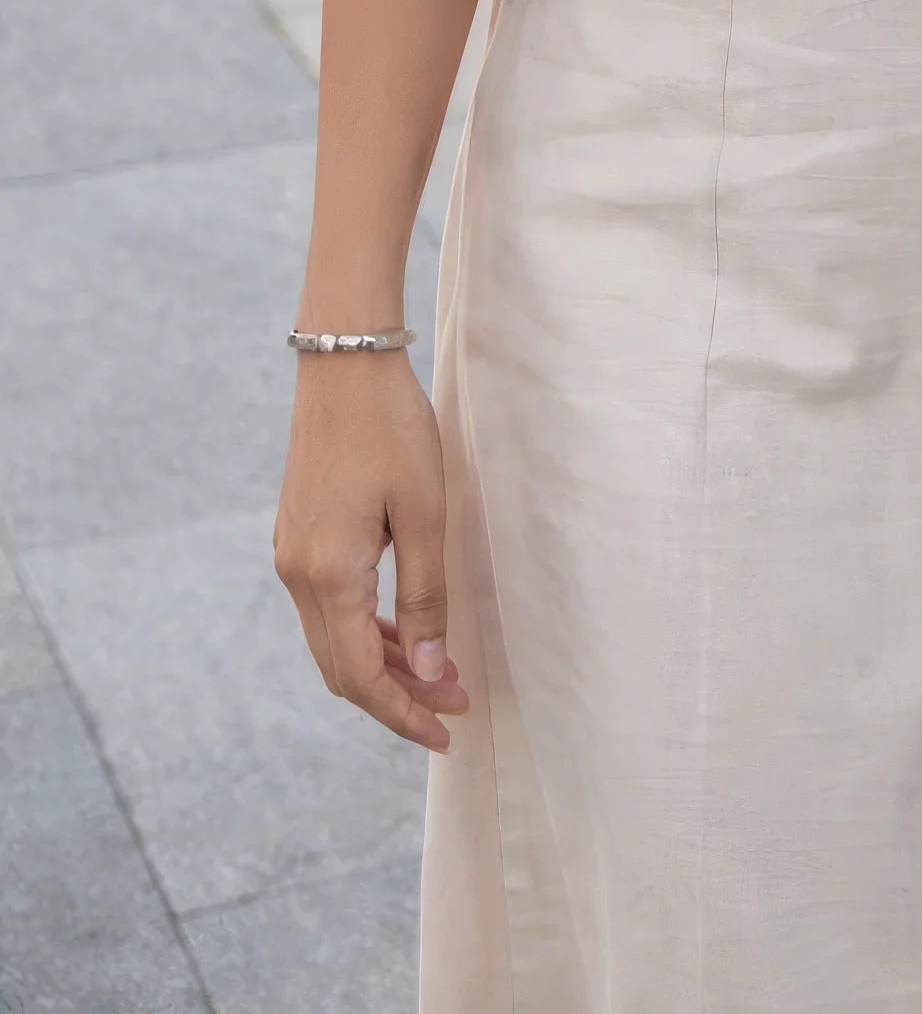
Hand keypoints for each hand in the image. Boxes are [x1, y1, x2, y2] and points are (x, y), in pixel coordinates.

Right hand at [274, 351, 468, 751]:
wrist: (344, 362)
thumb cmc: (391, 429)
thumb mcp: (425, 512)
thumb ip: (426, 595)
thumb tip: (432, 670)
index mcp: (327, 576)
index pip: (360, 677)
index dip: (403, 713)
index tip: (447, 732)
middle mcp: (297, 574)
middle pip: (342, 668)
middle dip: (398, 696)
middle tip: (456, 705)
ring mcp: (292, 555)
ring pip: (335, 639)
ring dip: (385, 664)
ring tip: (441, 673)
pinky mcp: (299, 536)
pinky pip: (330, 607)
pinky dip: (368, 629)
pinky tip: (407, 630)